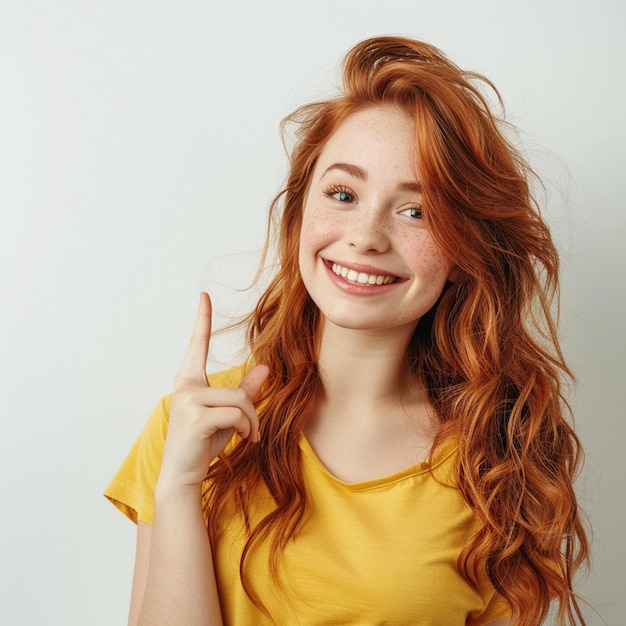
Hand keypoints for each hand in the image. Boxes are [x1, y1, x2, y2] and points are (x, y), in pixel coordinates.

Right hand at [157, 292, 268, 492]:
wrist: (182, 474)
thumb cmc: (202, 442)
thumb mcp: (226, 414)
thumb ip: (244, 390)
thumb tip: (265, 368)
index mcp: (190, 381)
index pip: (198, 345)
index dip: (202, 319)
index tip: (204, 296)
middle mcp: (186, 386)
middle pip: (237, 390)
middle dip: (251, 413)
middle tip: (253, 431)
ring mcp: (189, 400)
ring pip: (239, 401)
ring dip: (251, 423)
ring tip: (248, 437)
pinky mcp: (196, 416)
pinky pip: (236, 414)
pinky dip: (247, 428)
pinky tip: (243, 440)